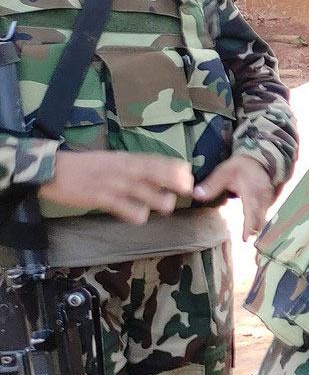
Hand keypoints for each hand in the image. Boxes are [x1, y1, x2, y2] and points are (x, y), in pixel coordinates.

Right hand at [40, 150, 191, 223]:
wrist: (53, 170)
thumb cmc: (86, 166)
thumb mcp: (114, 159)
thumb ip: (135, 166)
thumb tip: (159, 174)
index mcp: (130, 159)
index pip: (165, 162)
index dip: (181, 172)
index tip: (188, 180)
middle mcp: (128, 170)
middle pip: (167, 178)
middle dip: (179, 188)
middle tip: (180, 195)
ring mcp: (118, 184)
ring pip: (156, 198)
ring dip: (161, 205)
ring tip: (155, 207)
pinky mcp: (105, 199)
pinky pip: (132, 212)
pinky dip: (138, 216)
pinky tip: (134, 215)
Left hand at [194, 155, 279, 238]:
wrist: (260, 161)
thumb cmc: (242, 167)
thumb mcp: (224, 172)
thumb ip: (212, 184)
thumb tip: (196, 194)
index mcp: (252, 193)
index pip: (252, 212)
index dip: (249, 226)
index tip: (245, 239)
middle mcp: (262, 200)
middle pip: (260, 220)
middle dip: (253, 232)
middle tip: (248, 245)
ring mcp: (267, 202)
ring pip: (263, 220)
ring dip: (256, 229)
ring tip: (250, 241)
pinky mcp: (267, 204)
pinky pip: (264, 217)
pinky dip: (257, 224)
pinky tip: (252, 231)